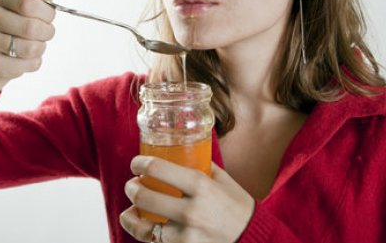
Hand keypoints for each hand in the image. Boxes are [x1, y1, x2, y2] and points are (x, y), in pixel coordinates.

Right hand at [0, 0, 55, 79]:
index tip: (48, 15)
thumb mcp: (31, 0)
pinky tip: (26, 56)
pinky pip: (28, 64)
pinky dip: (35, 62)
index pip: (28, 3)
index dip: (46, 12)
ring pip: (30, 48)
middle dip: (47, 31)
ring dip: (41, 47)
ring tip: (35, 43)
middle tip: (45, 31)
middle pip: (31, 27)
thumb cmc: (20, 18)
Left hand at [120, 156, 254, 242]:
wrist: (254, 240)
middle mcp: (191, 210)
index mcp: (201, 186)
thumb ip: (202, 166)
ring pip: (143, 226)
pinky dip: (143, 232)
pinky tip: (140, 225)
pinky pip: (153, 242)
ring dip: (131, 215)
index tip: (136, 164)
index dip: (139, 164)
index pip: (157, 168)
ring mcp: (186, 235)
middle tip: (132, 185)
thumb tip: (183, 151)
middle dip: (131, 188)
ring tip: (131, 209)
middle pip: (144, 196)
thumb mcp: (223, 180)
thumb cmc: (238, 208)